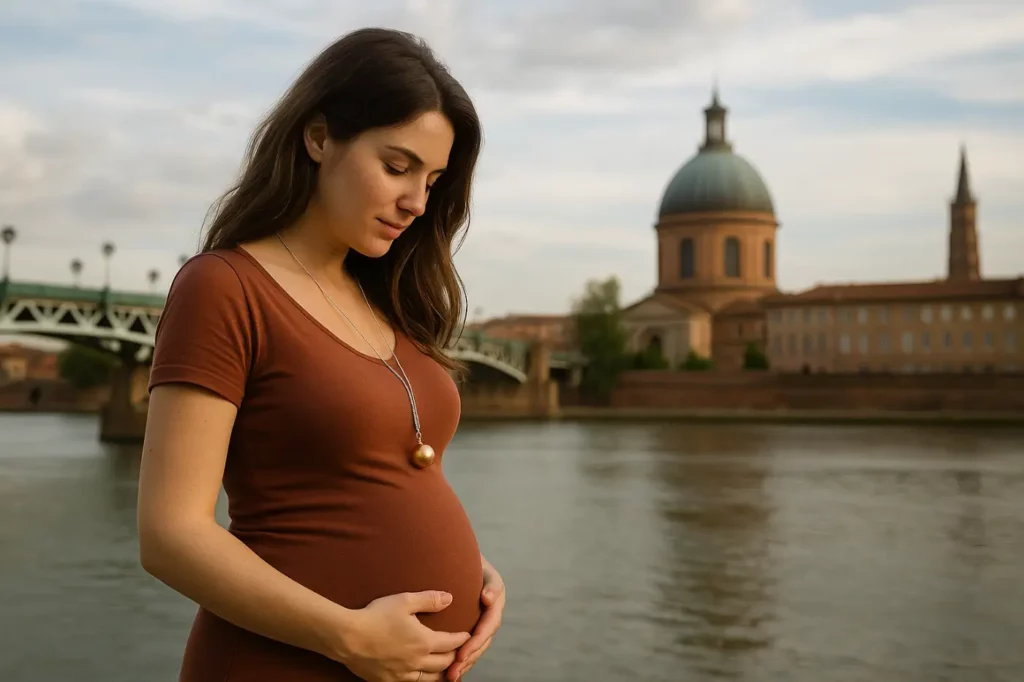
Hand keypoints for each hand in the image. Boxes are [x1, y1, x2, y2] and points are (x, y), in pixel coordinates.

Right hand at [338, 591, 470, 681]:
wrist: (348, 637)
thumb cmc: (376, 616)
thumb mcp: (404, 601)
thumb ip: (429, 600)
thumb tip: (449, 598)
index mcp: (424, 641)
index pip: (451, 643)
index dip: (462, 639)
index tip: (467, 636)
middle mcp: (417, 661)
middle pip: (445, 663)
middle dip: (455, 657)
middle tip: (459, 652)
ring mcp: (403, 674)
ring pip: (431, 679)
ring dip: (442, 673)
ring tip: (447, 669)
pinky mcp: (389, 681)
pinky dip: (422, 680)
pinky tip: (421, 676)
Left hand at [448, 558, 504, 679]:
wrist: (460, 554)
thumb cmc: (469, 559)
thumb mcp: (482, 566)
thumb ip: (489, 583)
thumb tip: (488, 600)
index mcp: (496, 599)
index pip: (488, 626)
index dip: (476, 642)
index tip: (461, 653)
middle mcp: (491, 612)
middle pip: (482, 641)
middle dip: (469, 657)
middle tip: (454, 670)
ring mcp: (482, 618)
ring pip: (476, 646)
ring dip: (465, 662)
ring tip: (450, 676)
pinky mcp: (471, 623)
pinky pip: (468, 643)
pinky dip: (460, 657)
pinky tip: (448, 670)